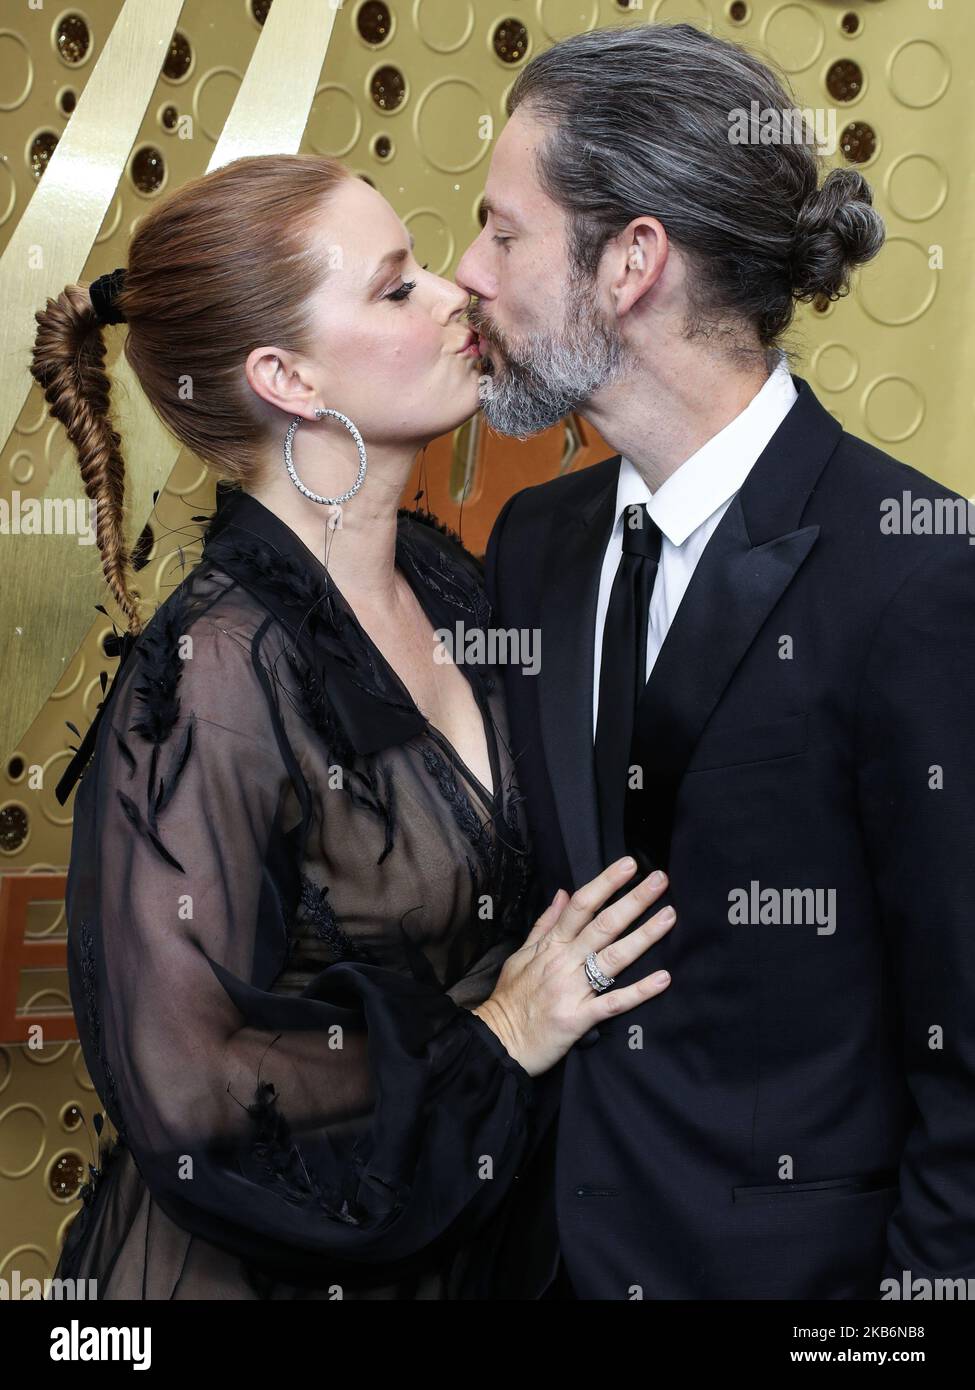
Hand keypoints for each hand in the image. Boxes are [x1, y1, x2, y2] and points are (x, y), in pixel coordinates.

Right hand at [471, 857, 673, 1075]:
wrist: (498, 1042)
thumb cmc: (510, 999)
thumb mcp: (520, 955)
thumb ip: (544, 924)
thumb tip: (563, 893)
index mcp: (550, 946)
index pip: (581, 906)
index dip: (606, 883)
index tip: (629, 865)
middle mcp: (563, 962)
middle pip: (603, 925)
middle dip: (634, 901)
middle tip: (660, 880)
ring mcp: (572, 990)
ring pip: (613, 958)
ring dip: (644, 936)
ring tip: (669, 916)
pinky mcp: (579, 1019)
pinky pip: (613, 1003)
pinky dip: (639, 991)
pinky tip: (662, 978)